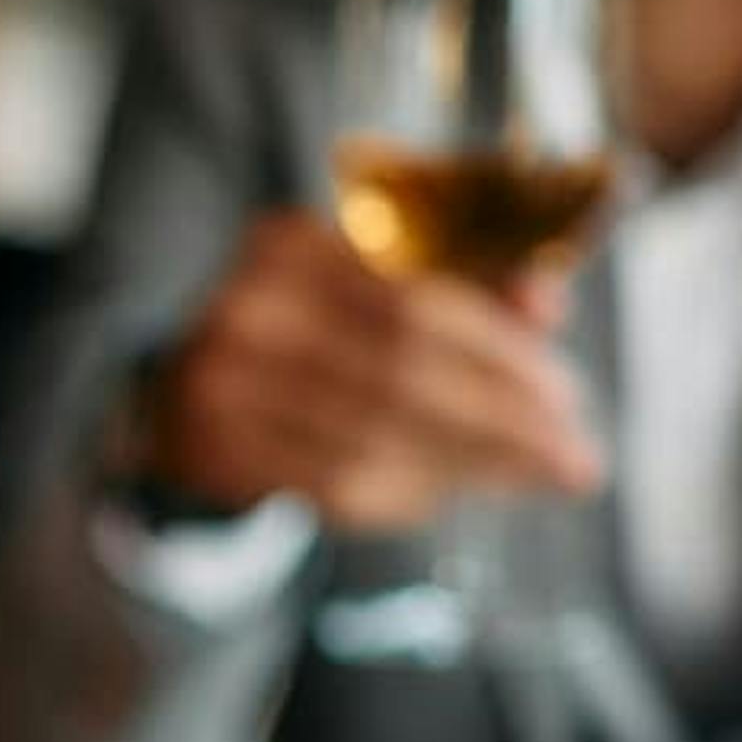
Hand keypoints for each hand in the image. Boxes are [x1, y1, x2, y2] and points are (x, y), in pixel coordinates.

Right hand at [139, 212, 601, 528]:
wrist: (167, 382)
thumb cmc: (301, 328)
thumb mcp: (372, 282)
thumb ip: (463, 285)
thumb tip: (548, 307)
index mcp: (290, 247)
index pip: (416, 304)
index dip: (502, 355)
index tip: (568, 396)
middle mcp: (245, 314)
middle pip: (400, 375)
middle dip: (504, 421)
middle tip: (574, 456)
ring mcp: (216, 390)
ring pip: (372, 440)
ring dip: (471, 466)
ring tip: (538, 477)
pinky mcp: (211, 455)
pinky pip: (331, 487)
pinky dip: (406, 493)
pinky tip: (455, 490)